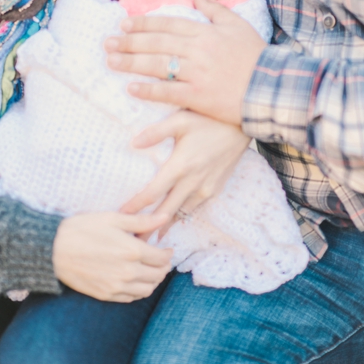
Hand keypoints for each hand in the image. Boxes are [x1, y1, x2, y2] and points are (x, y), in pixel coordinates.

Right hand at [53, 212, 172, 301]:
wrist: (52, 250)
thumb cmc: (83, 229)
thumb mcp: (114, 218)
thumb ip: (143, 221)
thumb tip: (165, 217)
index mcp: (133, 251)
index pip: (162, 258)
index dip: (168, 253)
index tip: (166, 249)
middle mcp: (128, 272)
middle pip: (158, 275)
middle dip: (163, 267)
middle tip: (160, 260)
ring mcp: (116, 286)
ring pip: (147, 290)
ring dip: (152, 281)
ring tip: (149, 270)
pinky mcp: (104, 295)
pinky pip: (130, 298)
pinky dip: (138, 291)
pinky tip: (134, 281)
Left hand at [105, 0, 266, 124]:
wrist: (271, 87)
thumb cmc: (257, 56)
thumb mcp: (239, 26)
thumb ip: (216, 10)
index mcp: (207, 32)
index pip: (169, 24)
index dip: (144, 23)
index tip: (124, 23)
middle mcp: (198, 50)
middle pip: (157, 43)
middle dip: (130, 42)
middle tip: (108, 42)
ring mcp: (197, 73)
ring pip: (157, 65)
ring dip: (131, 63)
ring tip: (111, 61)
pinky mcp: (199, 96)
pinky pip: (168, 92)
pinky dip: (148, 90)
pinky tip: (131, 88)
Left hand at [120, 110, 250, 236]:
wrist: (243, 125)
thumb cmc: (209, 119)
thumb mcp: (180, 119)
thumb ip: (156, 132)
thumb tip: (133, 143)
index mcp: (181, 166)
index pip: (152, 193)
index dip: (135, 207)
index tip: (120, 217)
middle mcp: (193, 182)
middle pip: (165, 212)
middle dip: (148, 229)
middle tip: (133, 244)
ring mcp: (206, 188)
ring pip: (181, 213)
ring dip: (165, 226)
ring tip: (150, 238)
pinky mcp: (215, 188)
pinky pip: (194, 207)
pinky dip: (181, 215)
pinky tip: (173, 220)